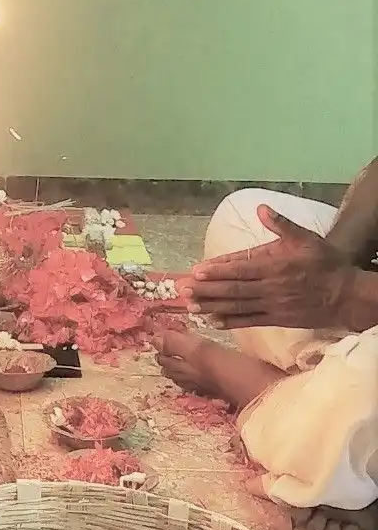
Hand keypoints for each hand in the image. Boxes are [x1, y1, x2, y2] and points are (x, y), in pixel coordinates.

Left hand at [185, 203, 355, 329]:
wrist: (348, 295)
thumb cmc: (326, 263)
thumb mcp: (306, 239)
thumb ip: (282, 225)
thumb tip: (261, 208)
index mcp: (274, 266)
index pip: (240, 269)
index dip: (217, 271)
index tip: (196, 271)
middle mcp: (270, 287)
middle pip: (233, 289)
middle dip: (206, 289)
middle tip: (182, 289)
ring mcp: (273, 306)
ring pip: (237, 306)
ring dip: (212, 306)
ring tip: (190, 305)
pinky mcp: (277, 319)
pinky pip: (250, 321)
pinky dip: (230, 321)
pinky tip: (212, 320)